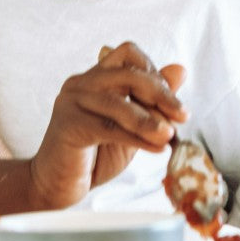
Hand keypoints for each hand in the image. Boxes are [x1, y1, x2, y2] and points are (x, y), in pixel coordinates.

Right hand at [28, 41, 186, 209]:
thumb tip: (181, 70)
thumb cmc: (94, 156)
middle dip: (160, 94)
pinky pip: (109, 129)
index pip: (128, 54)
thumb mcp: (132, 126)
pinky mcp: (68, 125)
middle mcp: (80, 83)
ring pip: (118, 103)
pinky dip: (138, 138)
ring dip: (150, 119)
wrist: (57, 187)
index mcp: (95, 77)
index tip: (174, 101)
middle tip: (182, 115)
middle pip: (127, 73)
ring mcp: (71, 102)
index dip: (154, 73)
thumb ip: (152, 100)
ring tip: (169, 135)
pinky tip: (157, 149)